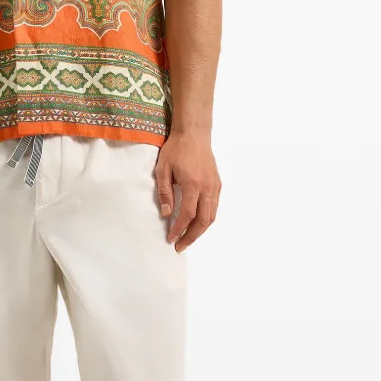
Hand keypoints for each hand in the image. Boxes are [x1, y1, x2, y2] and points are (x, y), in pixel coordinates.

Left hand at [154, 131, 220, 251]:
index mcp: (193, 184)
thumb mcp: (163, 170)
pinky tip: (196, 223)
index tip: (170, 238)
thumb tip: (166, 214)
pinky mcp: (217, 184)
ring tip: (188, 238)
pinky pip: (214, 207)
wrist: (194, 134)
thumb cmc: (176, 150)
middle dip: (191, 236)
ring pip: (212, 216)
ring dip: (200, 230)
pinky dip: (206, 219)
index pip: (187, 215)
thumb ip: (165, 193)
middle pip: (204, 221)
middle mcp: (207, 187)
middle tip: (180, 246)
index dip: (179, 229)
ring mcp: (215, 186)